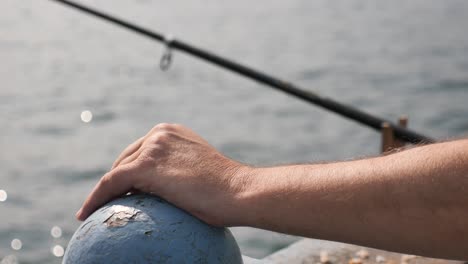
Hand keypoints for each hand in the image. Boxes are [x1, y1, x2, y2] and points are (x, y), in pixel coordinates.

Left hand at [76, 123, 250, 225]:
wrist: (238, 190)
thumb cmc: (227, 189)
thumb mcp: (200, 171)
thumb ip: (180, 170)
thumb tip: (171, 189)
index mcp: (172, 133)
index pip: (141, 152)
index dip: (127, 171)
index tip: (121, 191)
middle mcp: (159, 134)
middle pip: (126, 159)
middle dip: (116, 181)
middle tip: (108, 202)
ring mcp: (152, 147)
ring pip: (116, 172)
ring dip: (105, 192)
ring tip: (94, 209)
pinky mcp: (146, 166)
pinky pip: (110, 184)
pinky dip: (95, 199)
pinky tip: (85, 214)